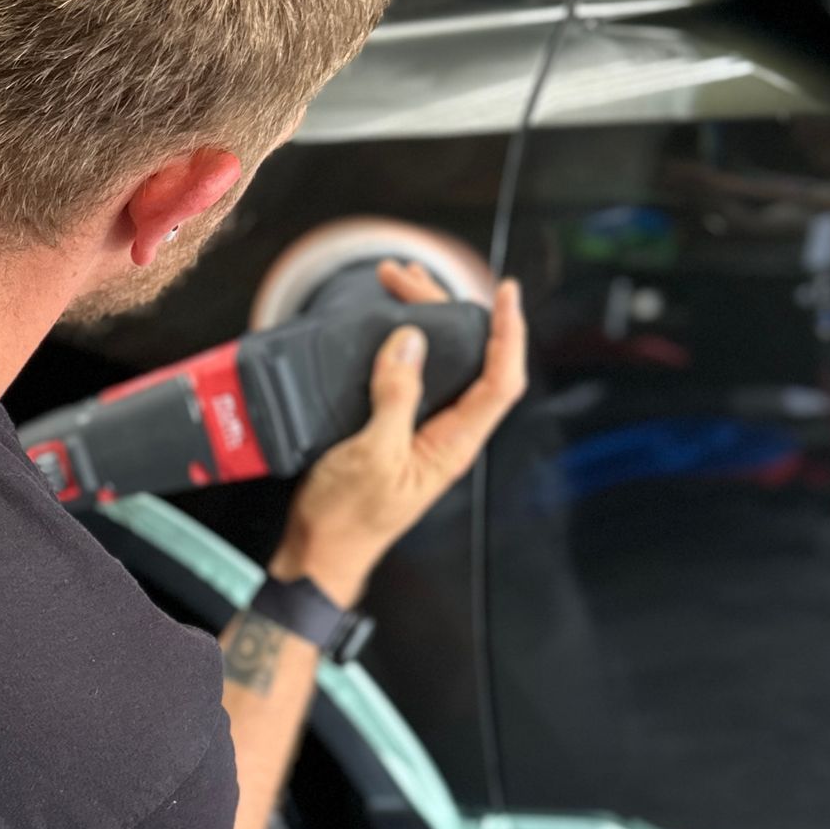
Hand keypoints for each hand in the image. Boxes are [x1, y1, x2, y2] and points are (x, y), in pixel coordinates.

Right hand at [273, 260, 527, 608]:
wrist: (318, 552)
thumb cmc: (347, 518)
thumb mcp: (373, 455)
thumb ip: (396, 397)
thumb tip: (410, 342)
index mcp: (454, 444)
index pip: (501, 381)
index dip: (511, 335)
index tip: (506, 293)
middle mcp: (445, 433)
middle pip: (467, 360)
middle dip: (445, 310)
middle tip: (405, 276)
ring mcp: (421, 430)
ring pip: (437, 363)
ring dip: (421, 320)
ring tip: (394, 283)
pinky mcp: (394, 428)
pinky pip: (408, 376)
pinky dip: (398, 343)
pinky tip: (384, 324)